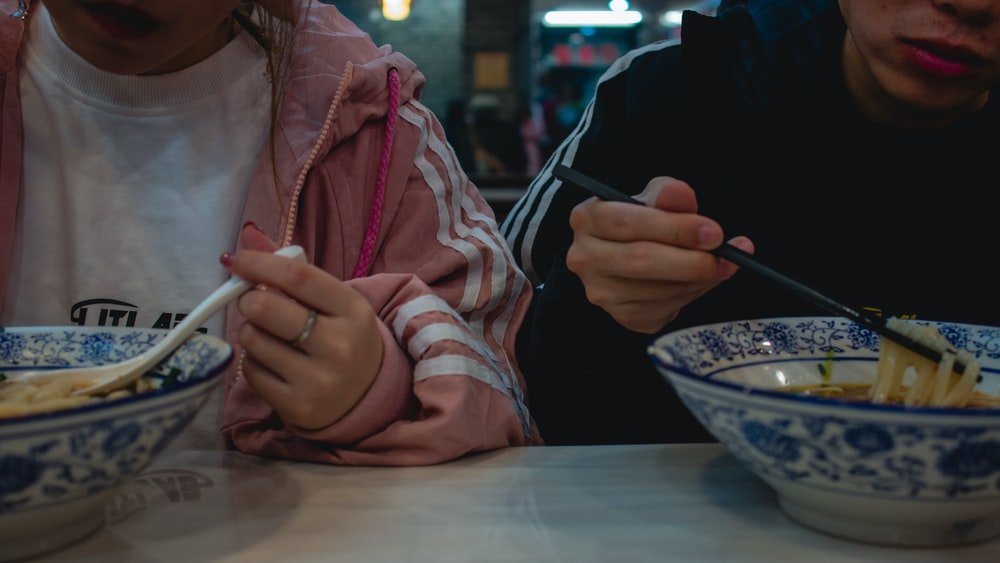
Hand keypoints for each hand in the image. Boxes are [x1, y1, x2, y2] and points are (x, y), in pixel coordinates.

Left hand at [222, 224, 382, 429]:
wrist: (367, 396)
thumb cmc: (343, 336)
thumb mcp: (331, 301)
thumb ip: (291, 268)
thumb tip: (247, 234)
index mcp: (353, 311)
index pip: (298, 277)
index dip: (260, 263)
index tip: (234, 259)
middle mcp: (340, 346)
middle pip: (266, 309)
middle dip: (248, 299)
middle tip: (252, 301)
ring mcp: (318, 381)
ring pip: (252, 340)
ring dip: (251, 332)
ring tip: (270, 336)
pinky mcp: (296, 407)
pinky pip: (250, 371)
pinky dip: (253, 361)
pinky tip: (274, 363)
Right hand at [565, 177, 753, 333]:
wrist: (631, 255)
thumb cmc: (641, 223)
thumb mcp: (652, 199)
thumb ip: (666, 194)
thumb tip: (681, 194)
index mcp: (587, 219)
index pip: (628, 222)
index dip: (674, 228)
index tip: (712, 231)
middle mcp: (585, 258)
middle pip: (642, 260)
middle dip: (691, 259)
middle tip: (724, 255)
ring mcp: (601, 292)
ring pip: (658, 289)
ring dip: (698, 279)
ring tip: (719, 265)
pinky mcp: (623, 316)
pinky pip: (666, 309)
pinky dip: (692, 294)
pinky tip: (700, 280)